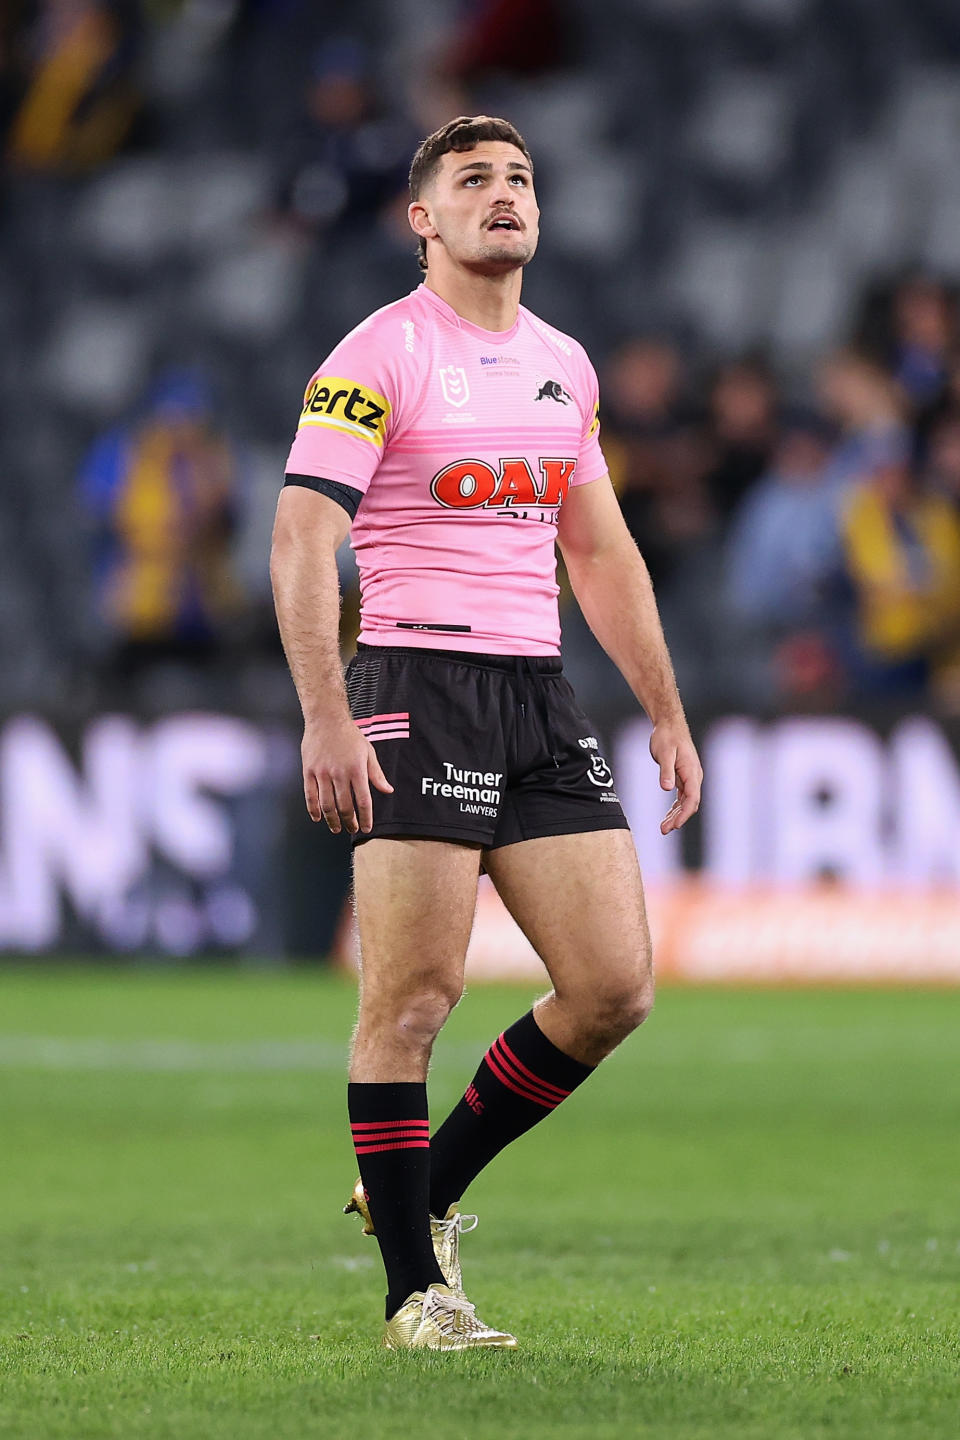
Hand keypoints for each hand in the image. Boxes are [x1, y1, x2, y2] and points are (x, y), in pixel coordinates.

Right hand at [301, 716, 393, 834]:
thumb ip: (376, 774)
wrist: (326, 719)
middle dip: (349, 821)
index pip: (363, 800)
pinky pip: (310, 795)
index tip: (366, 828)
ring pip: (326, 804)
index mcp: (356, 769)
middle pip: (344, 806)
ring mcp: (322, 773)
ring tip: (336, 828)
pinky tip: (318, 818)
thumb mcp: (368, 752)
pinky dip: (313, 810)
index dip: (365, 817)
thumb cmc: (349, 735)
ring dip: (332, 820)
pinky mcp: (309, 771)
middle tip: (352, 828)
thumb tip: (388, 790)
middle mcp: (339, 773)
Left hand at [649, 722, 701, 834]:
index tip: (675, 825)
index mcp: (692, 772)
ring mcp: (689, 777)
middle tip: (664, 830)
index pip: (692, 798)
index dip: (684, 813)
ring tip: (664, 828)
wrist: (669, 725)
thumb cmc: (667, 737)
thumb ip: (666, 771)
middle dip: (678, 818)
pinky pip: (681, 797)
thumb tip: (667, 788)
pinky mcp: (683, 777)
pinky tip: (667, 816)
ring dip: (676, 815)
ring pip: (685, 802)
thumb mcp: (664, 753)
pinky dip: (675, 807)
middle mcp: (694, 777)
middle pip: (689, 803)